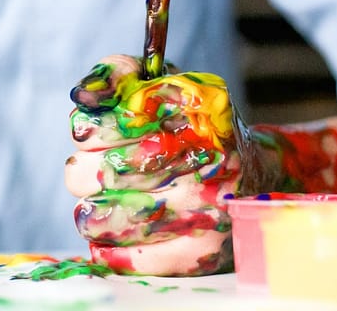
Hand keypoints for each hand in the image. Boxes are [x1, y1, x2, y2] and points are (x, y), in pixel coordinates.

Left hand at [64, 55, 248, 275]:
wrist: (254, 172)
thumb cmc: (187, 125)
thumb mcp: (158, 84)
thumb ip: (116, 76)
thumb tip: (82, 94)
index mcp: (194, 107)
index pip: (109, 123)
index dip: (87, 131)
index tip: (88, 136)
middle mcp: (206, 157)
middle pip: (101, 172)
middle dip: (83, 171)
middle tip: (96, 171)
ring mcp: (206, 207)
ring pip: (109, 219)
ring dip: (92, 212)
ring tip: (100, 203)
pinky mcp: (203, 251)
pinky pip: (135, 259)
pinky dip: (108, 249)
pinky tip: (107, 237)